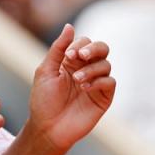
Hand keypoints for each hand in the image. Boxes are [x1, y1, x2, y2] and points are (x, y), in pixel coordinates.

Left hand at [28, 24, 114, 153]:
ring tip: (77, 80)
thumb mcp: (46, 70)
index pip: (84, 42)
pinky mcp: (104, 97)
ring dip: (91, 68)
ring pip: (106, 64)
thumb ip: (58, 49)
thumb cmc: (43, 100)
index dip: (78, 44)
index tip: (68, 55)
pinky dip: (99, 80)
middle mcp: (86, 69)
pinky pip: (110, 82)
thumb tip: (69, 26)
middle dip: (93, 48)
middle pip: (102, 48)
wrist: (48, 127)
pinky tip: (85, 87)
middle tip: (80, 56)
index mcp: (71, 62)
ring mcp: (96, 83)